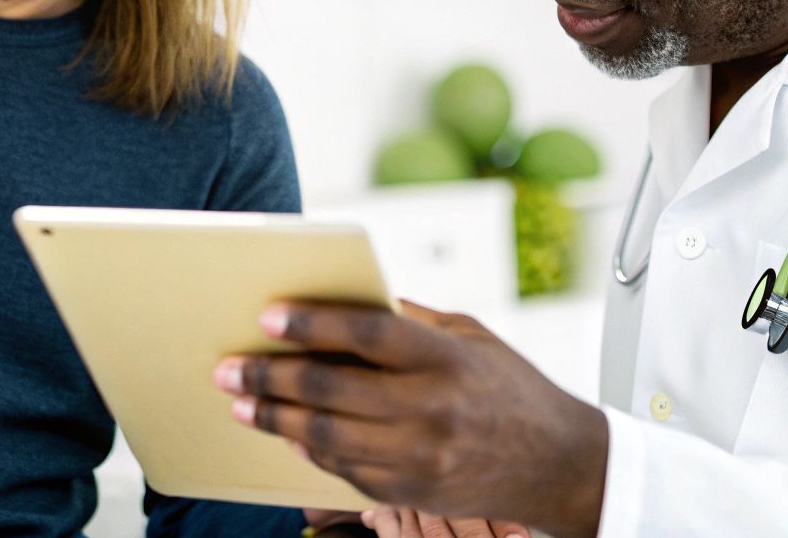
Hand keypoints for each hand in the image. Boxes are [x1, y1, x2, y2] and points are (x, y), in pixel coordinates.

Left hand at [212, 299, 606, 535]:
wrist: (559, 464)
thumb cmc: (511, 389)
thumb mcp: (471, 337)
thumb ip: (411, 319)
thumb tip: (349, 298)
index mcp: (446, 358)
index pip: (367, 334)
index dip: (313, 324)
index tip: (268, 317)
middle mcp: (431, 408)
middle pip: (332, 389)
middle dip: (270, 376)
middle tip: (229, 367)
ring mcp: (420, 456)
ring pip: (327, 436)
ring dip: (275, 418)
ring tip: (240, 402)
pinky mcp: (412, 490)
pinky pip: (344, 470)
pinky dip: (308, 450)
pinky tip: (283, 432)